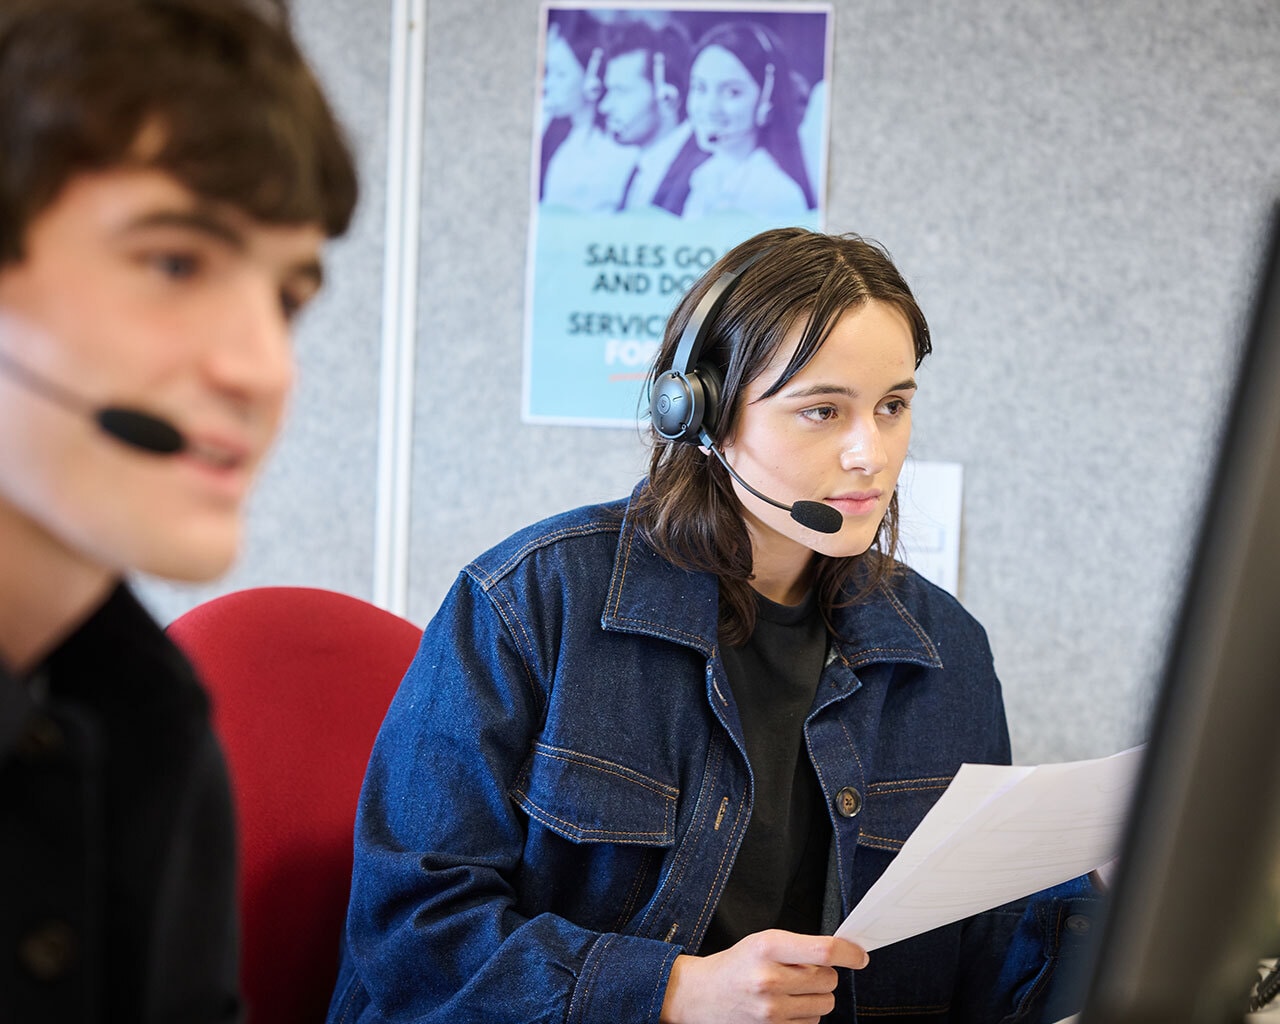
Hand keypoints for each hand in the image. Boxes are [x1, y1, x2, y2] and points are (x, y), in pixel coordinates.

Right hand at [659, 929, 868, 1023]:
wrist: (701, 995)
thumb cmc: (738, 964)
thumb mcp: (763, 942)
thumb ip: (800, 946)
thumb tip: (844, 954)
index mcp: (768, 947)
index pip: (824, 951)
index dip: (850, 953)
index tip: (860, 956)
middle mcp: (770, 979)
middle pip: (829, 979)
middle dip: (825, 975)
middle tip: (805, 971)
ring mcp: (771, 1010)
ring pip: (825, 1004)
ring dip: (816, 997)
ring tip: (790, 989)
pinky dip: (806, 1015)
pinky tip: (785, 1006)